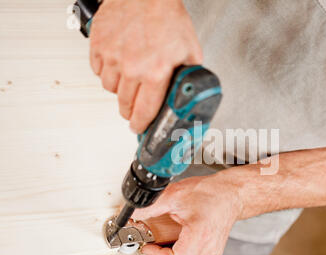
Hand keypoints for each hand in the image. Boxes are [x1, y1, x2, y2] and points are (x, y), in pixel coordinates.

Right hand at [89, 0, 202, 132]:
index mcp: (156, 73)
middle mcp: (132, 68)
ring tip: (130, 80)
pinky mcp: (98, 47)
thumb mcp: (190, 50)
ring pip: (109, 90)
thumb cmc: (167, 17)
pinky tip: (118, 64)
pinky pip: (98, 71)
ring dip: (119, 90)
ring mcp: (112, 57)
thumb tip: (190, 92)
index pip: (144, 112)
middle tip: (134, 109)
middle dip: (130, 111)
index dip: (141, 125)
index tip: (139, 128)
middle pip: (124, 105)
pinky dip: (107, 72)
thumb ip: (189, 76)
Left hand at [132, 174, 241, 254]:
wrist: (232, 193)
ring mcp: (211, 254)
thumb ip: (151, 206)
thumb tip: (132, 214)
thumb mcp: (176, 195)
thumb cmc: (211, 192)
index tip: (145, 247)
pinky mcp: (210, 253)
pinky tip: (166, 247)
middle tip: (140, 253)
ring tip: (151, 249)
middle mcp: (208, 250)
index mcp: (201, 237)